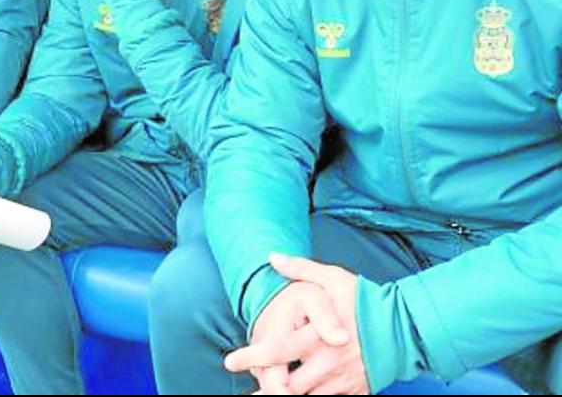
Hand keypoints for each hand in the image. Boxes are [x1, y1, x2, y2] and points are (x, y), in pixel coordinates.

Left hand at [225, 255, 367, 394]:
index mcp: (319, 337)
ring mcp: (343, 380)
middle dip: (266, 389)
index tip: (230, 360)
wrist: (409, 328)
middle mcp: (329, 363)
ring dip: (286, 396)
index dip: (251, 357)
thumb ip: (301, 269)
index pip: (277, 351)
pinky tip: (297, 395)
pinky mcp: (356, 390)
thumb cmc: (369, 301)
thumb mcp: (334, 278)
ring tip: (266, 394)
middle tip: (248, 391)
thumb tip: (272, 257)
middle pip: (288, 385)